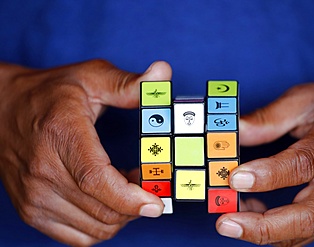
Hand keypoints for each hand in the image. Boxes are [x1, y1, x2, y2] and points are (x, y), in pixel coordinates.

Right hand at [0, 60, 171, 245]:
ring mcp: (34, 196)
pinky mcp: (32, 211)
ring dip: (121, 214)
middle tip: (147, 182)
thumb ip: (129, 83)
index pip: (96, 180)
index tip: (157, 203)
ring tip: (126, 187)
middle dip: (135, 204)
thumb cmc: (50, 93)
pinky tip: (106, 200)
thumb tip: (163, 72)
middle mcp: (42, 171)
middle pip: (101, 210)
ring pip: (94, 229)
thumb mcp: (91, 78)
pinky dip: (102, 225)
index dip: (131, 198)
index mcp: (61, 135)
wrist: (2, 109)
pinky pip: (78, 237)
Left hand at [216, 77, 313, 245]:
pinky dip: (276, 230)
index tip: (234, 179)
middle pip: (307, 216)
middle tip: (225, 222)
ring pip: (306, 231)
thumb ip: (268, 119)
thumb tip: (234, 131)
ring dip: (264, 232)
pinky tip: (253, 212)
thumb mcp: (305, 99)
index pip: (302, 165)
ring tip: (230, 219)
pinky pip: (307, 230)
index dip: (266, 176)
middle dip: (262, 227)